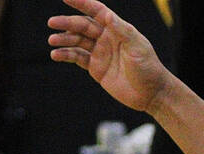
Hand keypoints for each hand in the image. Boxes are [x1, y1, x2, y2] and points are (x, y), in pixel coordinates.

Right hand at [47, 0, 168, 111]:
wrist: (150, 94)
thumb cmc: (148, 68)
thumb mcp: (138, 47)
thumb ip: (122, 31)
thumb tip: (107, 15)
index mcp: (117, 29)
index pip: (97, 11)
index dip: (82, 3)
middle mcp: (107, 38)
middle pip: (83, 25)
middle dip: (67, 23)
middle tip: (52, 23)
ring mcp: (100, 52)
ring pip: (78, 41)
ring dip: (64, 39)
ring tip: (52, 41)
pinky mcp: (96, 68)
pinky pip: (78, 58)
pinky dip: (66, 55)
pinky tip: (56, 55)